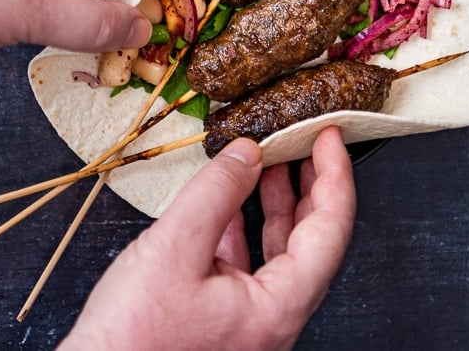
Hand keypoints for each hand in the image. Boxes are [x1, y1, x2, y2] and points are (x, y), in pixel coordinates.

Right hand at [59, 127, 354, 350]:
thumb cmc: (133, 335)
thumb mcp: (175, 245)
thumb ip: (217, 192)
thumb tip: (249, 152)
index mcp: (277, 309)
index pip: (330, 231)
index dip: (335, 177)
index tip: (329, 137)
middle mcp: (273, 320)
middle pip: (314, 242)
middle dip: (312, 186)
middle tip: (308, 142)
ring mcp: (251, 322)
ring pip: (282, 253)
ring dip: (278, 202)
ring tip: (271, 161)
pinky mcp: (224, 320)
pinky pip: (250, 265)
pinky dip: (245, 226)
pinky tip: (230, 201)